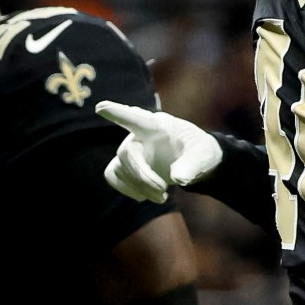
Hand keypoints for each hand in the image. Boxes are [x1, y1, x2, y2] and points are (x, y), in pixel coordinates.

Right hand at [98, 102, 221, 203]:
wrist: (194, 161)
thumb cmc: (199, 151)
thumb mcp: (204, 156)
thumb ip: (193, 166)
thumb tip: (179, 178)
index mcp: (158, 126)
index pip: (136, 118)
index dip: (118, 113)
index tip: (101, 107)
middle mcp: (139, 135)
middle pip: (127, 153)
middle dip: (142, 176)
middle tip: (163, 192)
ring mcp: (130, 149)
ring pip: (120, 168)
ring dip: (139, 187)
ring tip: (162, 196)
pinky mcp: (126, 165)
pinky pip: (113, 176)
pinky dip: (127, 189)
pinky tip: (144, 195)